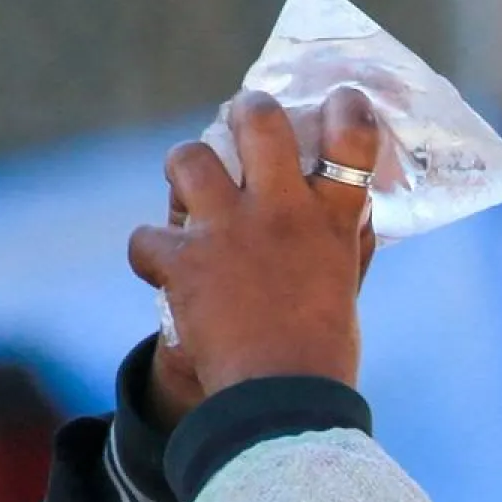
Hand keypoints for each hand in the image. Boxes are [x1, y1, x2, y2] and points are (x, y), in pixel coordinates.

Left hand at [131, 88, 380, 400]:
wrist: (280, 402)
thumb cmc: (324, 353)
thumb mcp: (347, 288)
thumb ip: (347, 242)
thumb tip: (355, 206)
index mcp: (332, 221)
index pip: (352, 140)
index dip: (348, 109)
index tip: (343, 99)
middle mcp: (281, 212)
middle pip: (259, 122)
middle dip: (248, 112)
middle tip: (245, 118)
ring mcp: (227, 231)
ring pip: (187, 158)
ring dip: (184, 170)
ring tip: (189, 187)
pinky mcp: (182, 260)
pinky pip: (147, 236)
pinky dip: (153, 254)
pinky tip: (164, 270)